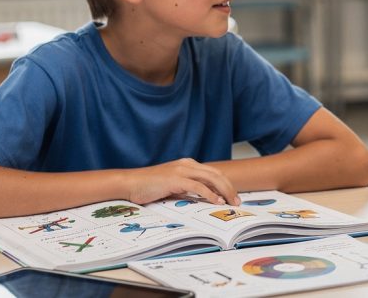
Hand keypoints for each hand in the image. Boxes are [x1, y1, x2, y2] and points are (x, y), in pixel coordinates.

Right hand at [125, 158, 239, 205]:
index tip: (232, 196)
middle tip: (237, 201)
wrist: (130, 183)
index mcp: (187, 165)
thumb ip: (187, 189)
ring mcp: (181, 170)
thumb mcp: (172, 186)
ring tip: (231, 202)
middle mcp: (187, 165)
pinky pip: (198, 186)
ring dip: (224, 191)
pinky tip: (216, 202)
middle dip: (229, 188)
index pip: (213, 173)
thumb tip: (203, 199)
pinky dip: (210, 194)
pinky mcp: (175, 179)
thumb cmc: (149, 186)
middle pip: (217, 174)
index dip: (226, 184)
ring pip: (211, 179)